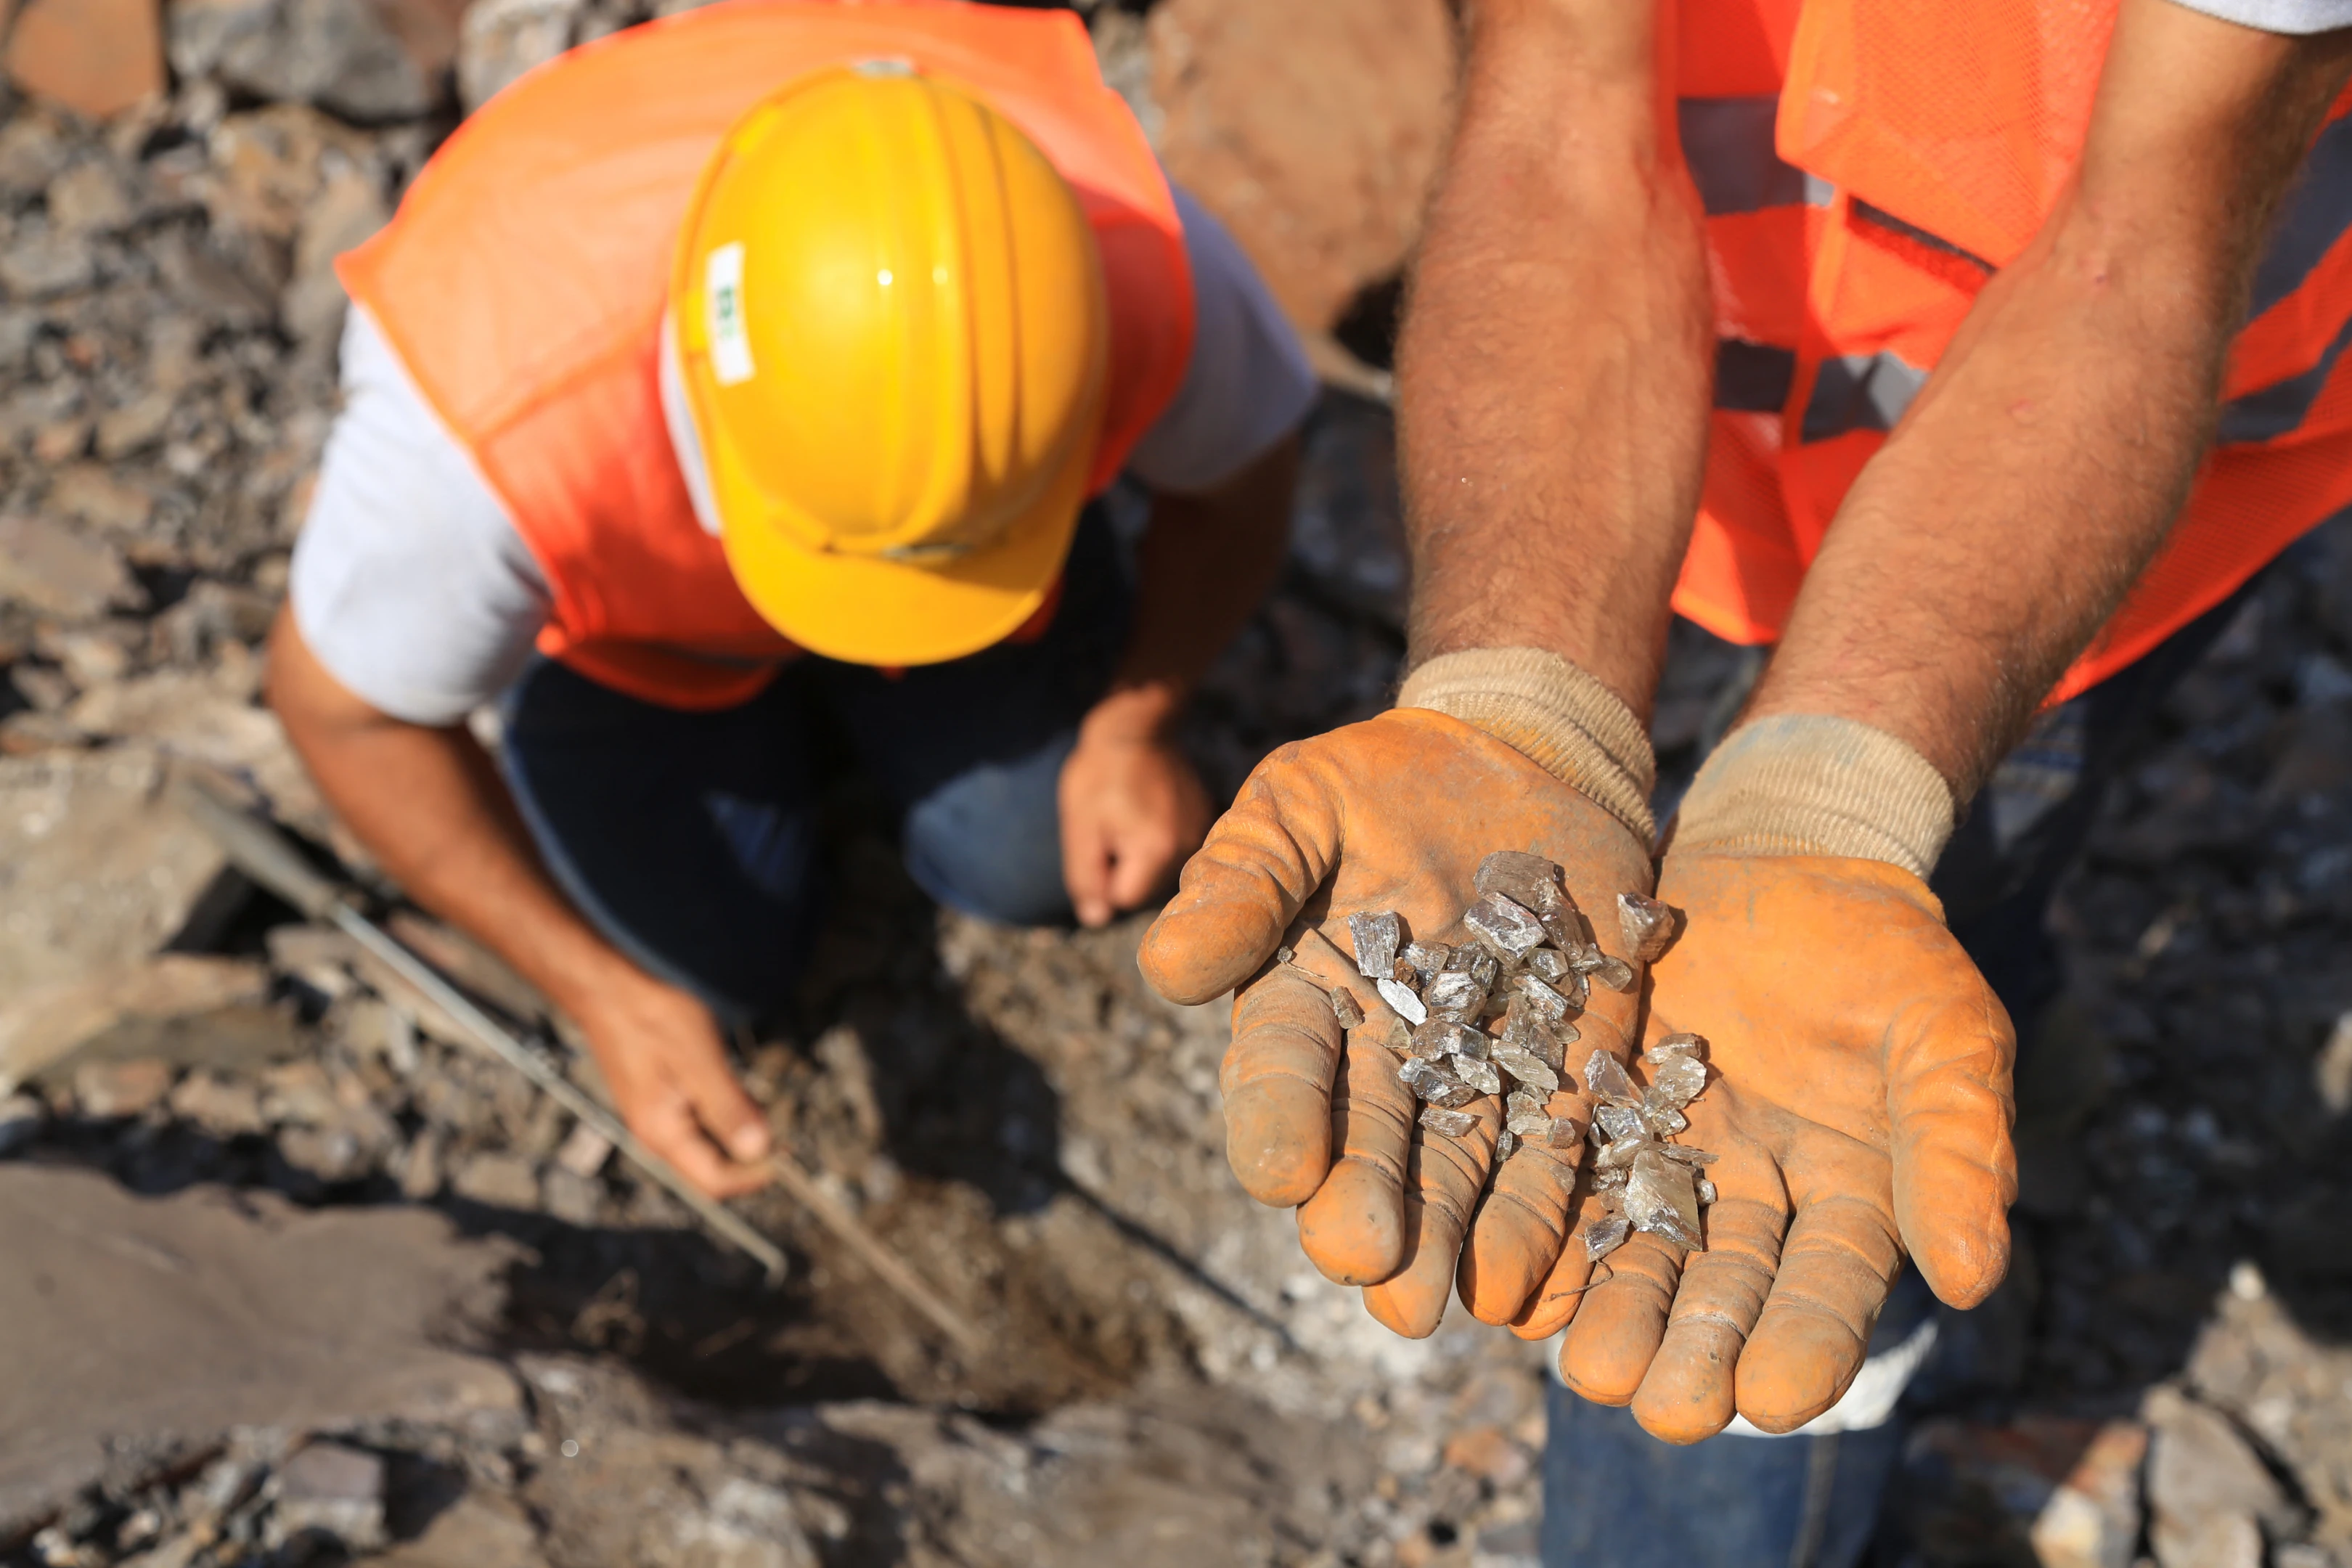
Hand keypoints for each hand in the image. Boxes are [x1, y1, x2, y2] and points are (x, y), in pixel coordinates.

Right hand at [573, 969, 774, 1197]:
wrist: (607, 989)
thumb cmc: (651, 1018)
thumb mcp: (699, 1062)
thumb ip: (728, 1109)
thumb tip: (758, 1150)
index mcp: (664, 1134)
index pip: (715, 1182)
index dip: (755, 1175)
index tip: (789, 1155)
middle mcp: (656, 1135)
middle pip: (710, 1170)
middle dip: (749, 1157)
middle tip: (784, 1133)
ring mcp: (654, 1118)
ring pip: (705, 1146)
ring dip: (738, 1135)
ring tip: (766, 1110)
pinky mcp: (656, 1100)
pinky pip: (695, 1123)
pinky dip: (722, 1116)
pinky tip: (737, 1092)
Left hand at [1058, 695, 1211, 927]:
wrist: (1135, 725)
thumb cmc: (1099, 774)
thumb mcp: (1080, 827)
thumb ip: (1087, 878)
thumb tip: (1096, 920)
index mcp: (1156, 852)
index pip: (1124, 898)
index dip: (1103, 874)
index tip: (1100, 836)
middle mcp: (1187, 848)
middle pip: (1145, 887)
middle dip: (1123, 865)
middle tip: (1112, 822)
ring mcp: (1199, 832)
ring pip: (1159, 869)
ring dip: (1139, 851)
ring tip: (1129, 812)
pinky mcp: (1203, 818)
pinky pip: (1173, 848)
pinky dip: (1157, 836)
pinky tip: (1147, 807)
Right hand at [1138, 707, 1653, 1336]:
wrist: (1516, 761)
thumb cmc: (1380, 781)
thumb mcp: (1298, 803)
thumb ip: (1243, 877)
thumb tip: (1167, 966)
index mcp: (1302, 1004)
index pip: (1281, 1077)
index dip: (1280, 1125)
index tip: (1284, 1174)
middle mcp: (1381, 1062)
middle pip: (1368, 1148)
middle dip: (1364, 1207)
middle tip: (1365, 1259)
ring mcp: (1477, 1075)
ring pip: (1458, 1172)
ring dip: (1450, 1239)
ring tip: (1444, 1303)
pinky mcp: (1567, 1074)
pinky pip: (1555, 1153)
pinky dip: (1545, 1214)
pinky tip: (1535, 1275)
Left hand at [1551, 853, 2015, 1439]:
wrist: (1782, 857)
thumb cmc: (1886, 948)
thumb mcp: (1941, 1032)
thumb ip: (1955, 1148)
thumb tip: (1973, 1280)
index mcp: (1852, 1197)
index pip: (1830, 1289)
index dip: (1804, 1345)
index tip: (1771, 1401)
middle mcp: (1754, 1198)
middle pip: (1722, 1290)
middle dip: (1691, 1352)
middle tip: (1660, 1409)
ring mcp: (1669, 1156)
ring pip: (1638, 1250)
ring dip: (1610, 1312)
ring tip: (1583, 1370)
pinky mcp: (1595, 1108)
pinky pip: (1566, 1180)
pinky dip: (1544, 1233)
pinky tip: (1513, 1283)